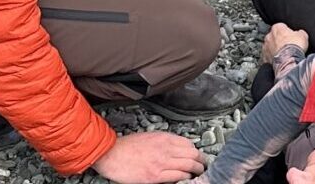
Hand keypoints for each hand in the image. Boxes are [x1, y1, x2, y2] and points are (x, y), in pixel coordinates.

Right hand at [91, 131, 205, 183]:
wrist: (111, 154)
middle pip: (193, 154)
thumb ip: (164, 142)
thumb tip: (177, 148)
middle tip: (203, 166)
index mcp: (163, 138)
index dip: (196, 151)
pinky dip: (185, 178)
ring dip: (196, 171)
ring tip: (198, 174)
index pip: (189, 144)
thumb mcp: (148, 137)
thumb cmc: (126, 147)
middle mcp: (165, 149)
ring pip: (189, 166)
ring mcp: (161, 163)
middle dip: (201, 161)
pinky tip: (186, 179)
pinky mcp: (156, 176)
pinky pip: (178, 176)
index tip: (198, 156)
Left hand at [262, 23, 308, 59]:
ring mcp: (266, 47)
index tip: (292, 36)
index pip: (282, 27)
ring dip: (275, 49)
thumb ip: (300, 33)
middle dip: (280, 40)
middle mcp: (269, 36)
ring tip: (284, 54)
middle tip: (288, 46)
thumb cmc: (294, 47)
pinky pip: (269, 57)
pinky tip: (280, 60)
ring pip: (270, 47)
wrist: (288, 61)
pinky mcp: (265, 57)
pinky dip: (273, 58)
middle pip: (274, 36)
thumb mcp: (303, 36)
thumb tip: (300, 33)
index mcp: (277, 28)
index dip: (288, 32)